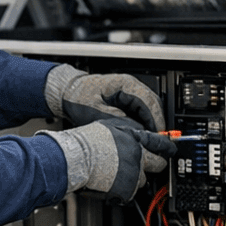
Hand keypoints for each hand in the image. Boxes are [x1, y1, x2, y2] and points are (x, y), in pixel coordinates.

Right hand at [42, 119, 176, 200]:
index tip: (172, 150)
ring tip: (117, 173)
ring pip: (143, 180)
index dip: (168, 147)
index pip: (160, 144)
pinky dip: (122, 191)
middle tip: (145, 165)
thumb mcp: (111, 126)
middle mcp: (138, 157)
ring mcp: (134, 175)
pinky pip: (130, 193)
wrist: (76, 159)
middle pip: (158, 165)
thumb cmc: (87, 143)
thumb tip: (139, 133)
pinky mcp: (126, 190)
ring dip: (135, 178)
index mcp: (135, 139)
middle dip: (155, 165)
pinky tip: (111, 182)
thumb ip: (129, 131)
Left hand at [46, 64, 165, 131]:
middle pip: (153, 104)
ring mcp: (130, 92)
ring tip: (150, 140)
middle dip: (157, 123)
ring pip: (149, 108)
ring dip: (151, 123)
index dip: (156, 119)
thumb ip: (118, 121)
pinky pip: (141, 111)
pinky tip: (141, 135)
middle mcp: (131, 86)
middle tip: (158, 141)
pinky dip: (143, 123)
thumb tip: (138, 133)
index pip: (149, 101)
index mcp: (125, 84)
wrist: (67, 93)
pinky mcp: (126, 100)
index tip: (158, 134)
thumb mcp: (96, 113)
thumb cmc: (78, 99)